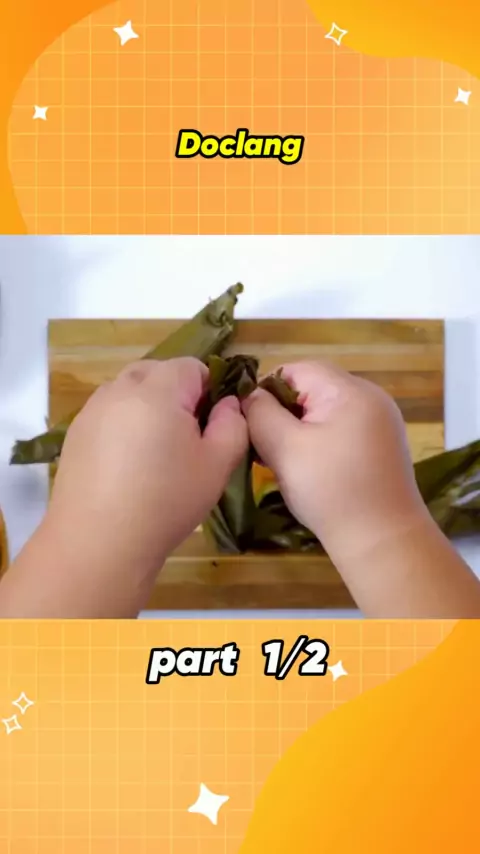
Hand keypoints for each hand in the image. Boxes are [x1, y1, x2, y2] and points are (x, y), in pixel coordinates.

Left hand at [1, 358, 247, 616]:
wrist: (99, 543)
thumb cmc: (166, 502)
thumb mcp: (217, 465)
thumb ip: (234, 424)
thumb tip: (229, 404)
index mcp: (159, 389)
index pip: (194, 366)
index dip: (210, 391)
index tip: (213, 427)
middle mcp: (121, 388)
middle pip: (158, 373)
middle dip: (178, 395)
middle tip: (188, 441)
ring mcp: (93, 409)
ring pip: (131, 391)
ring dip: (149, 408)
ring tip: (157, 454)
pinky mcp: (76, 432)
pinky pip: (110, 413)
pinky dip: (125, 426)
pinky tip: (129, 466)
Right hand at [243, 360, 426, 567]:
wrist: (382, 540)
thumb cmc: (330, 491)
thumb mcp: (284, 448)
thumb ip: (260, 413)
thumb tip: (250, 396)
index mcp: (350, 390)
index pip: (296, 369)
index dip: (266, 390)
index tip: (249, 423)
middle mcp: (371, 397)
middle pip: (312, 388)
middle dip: (283, 412)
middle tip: (263, 445)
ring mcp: (380, 421)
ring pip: (325, 411)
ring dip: (299, 429)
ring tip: (283, 459)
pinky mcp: (382, 444)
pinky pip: (341, 429)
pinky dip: (319, 441)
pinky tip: (309, 469)